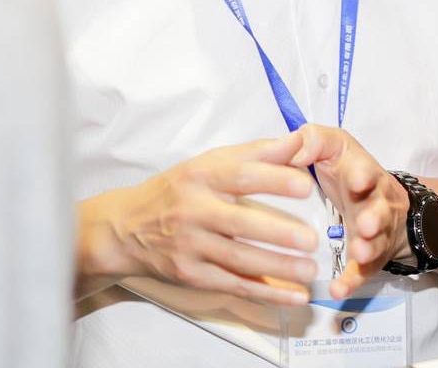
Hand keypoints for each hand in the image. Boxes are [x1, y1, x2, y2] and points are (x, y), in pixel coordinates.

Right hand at [78, 131, 318, 305]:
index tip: (306, 186)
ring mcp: (190, 246)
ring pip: (238, 259)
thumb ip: (258, 153)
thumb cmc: (178, 190)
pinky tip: (293, 296)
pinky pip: (233, 285)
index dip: (274, 180)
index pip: (241, 175)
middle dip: (278, 233)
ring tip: (310, 271)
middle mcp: (194, 211)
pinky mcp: (191, 275)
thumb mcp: (210, 163)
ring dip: (277, 268)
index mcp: (202, 177)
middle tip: (313, 240)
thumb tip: (300, 140)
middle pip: (240, 223)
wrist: (124, 229)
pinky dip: (265, 293)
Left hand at [290, 125, 410, 298]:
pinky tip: (338, 290)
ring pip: (375, 241)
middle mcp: (374, 203)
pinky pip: (363, 271)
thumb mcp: (333, 147)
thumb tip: (290, 147)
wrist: (380, 202)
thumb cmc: (348, 172)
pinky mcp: (368, 258)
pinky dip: (352, 281)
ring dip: (368, 247)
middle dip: (374, 217)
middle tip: (365, 224)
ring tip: (360, 252)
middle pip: (380, 210)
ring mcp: (373, 233)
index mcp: (363, 173)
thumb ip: (313, 141)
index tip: (356, 181)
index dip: (363, 176)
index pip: (366, 171)